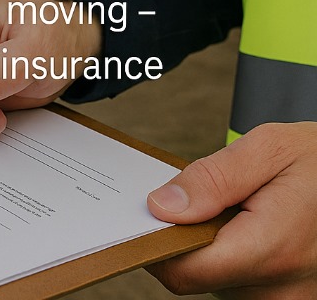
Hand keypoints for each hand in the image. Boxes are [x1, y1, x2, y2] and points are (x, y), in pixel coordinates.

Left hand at [145, 122, 316, 297]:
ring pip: (217, 282)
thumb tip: (162, 206)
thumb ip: (212, 178)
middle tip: (201, 200)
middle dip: (187, 238)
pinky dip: (233, 256)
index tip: (148, 214)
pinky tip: (247, 227)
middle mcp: (281, 289)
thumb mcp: (270, 149)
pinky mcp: (287, 298)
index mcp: (272, 250)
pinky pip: (239, 284)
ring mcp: (286, 299)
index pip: (182, 270)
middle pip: (196, 276)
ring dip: (212, 248)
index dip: (156, 243)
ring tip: (236, 211)